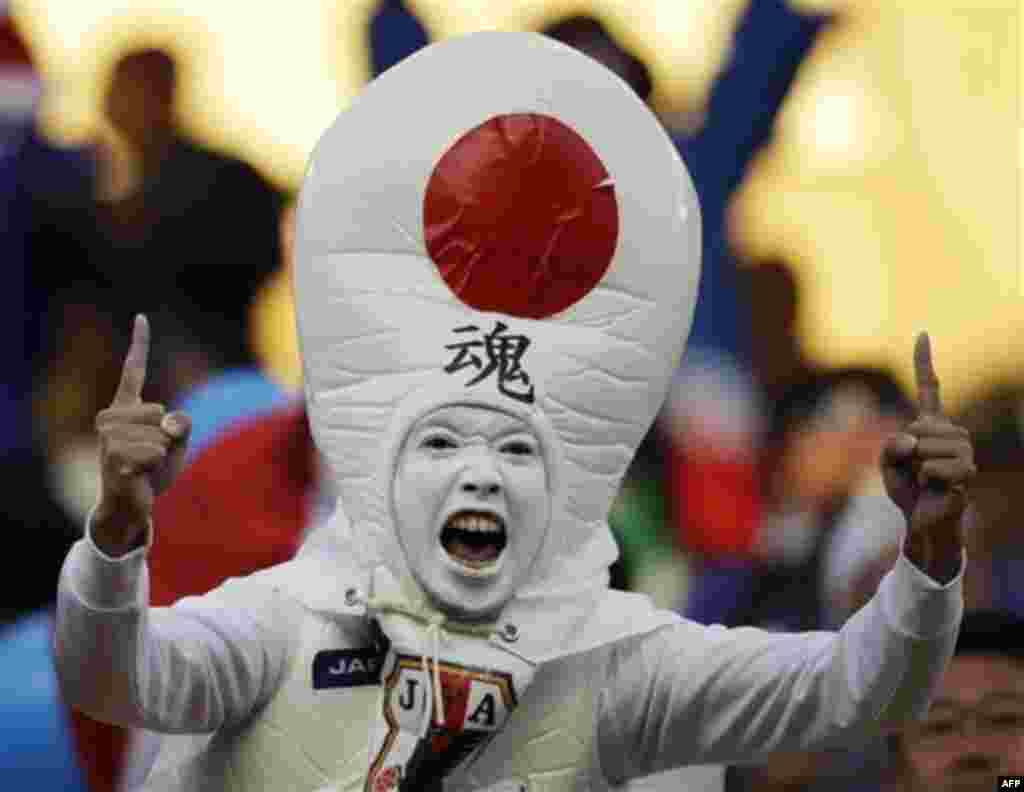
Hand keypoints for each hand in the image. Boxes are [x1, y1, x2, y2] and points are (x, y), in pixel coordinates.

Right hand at [93, 315, 191, 556]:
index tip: (142, 317)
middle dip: (168, 436)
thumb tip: (169, 421)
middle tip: (151, 454)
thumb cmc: (154, 469)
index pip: (133, 370)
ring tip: (144, 465)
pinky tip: (139, 475)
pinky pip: (155, 452)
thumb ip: (183, 424)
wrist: (133, 504)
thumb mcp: (178, 441)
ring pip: (160, 435)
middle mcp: (111, 417)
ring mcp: (109, 438)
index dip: (139, 343)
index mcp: (126, 407)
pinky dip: (157, 465)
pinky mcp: (113, 457)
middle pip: (162, 412)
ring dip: (162, 454)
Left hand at [881, 333, 974, 581]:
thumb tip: (912, 440)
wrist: (921, 518)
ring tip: (925, 478)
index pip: (928, 387)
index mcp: (930, 423)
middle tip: (913, 469)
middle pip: (916, 427)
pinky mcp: (967, 470)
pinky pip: (934, 467)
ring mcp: (964, 450)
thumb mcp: (886, 462)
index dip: (924, 361)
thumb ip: (890, 446)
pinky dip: (926, 478)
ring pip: (924, 447)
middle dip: (904, 451)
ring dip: (915, 467)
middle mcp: (952, 431)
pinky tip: (935, 486)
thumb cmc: (905, 488)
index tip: (921, 333)